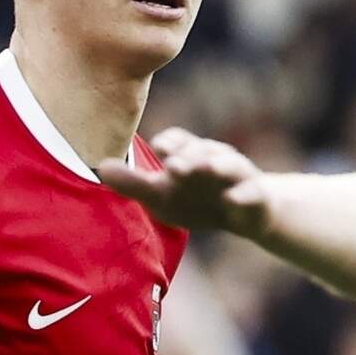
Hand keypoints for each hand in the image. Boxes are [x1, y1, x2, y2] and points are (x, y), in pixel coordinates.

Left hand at [98, 128, 273, 237]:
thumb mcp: (162, 195)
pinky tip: (233, 200)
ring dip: (217, 165)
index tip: (161, 149)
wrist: (246, 213)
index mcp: (189, 154)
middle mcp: (212, 158)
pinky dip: (243, 196)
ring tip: (208, 168)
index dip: (170, 143)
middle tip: (174, 165)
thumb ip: (133, 184)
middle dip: (189, 155)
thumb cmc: (197, 199)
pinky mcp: (255, 195)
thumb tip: (100, 168)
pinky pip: (251, 193)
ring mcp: (235, 175)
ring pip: (228, 165)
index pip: (176, 141)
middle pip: (201, 151)